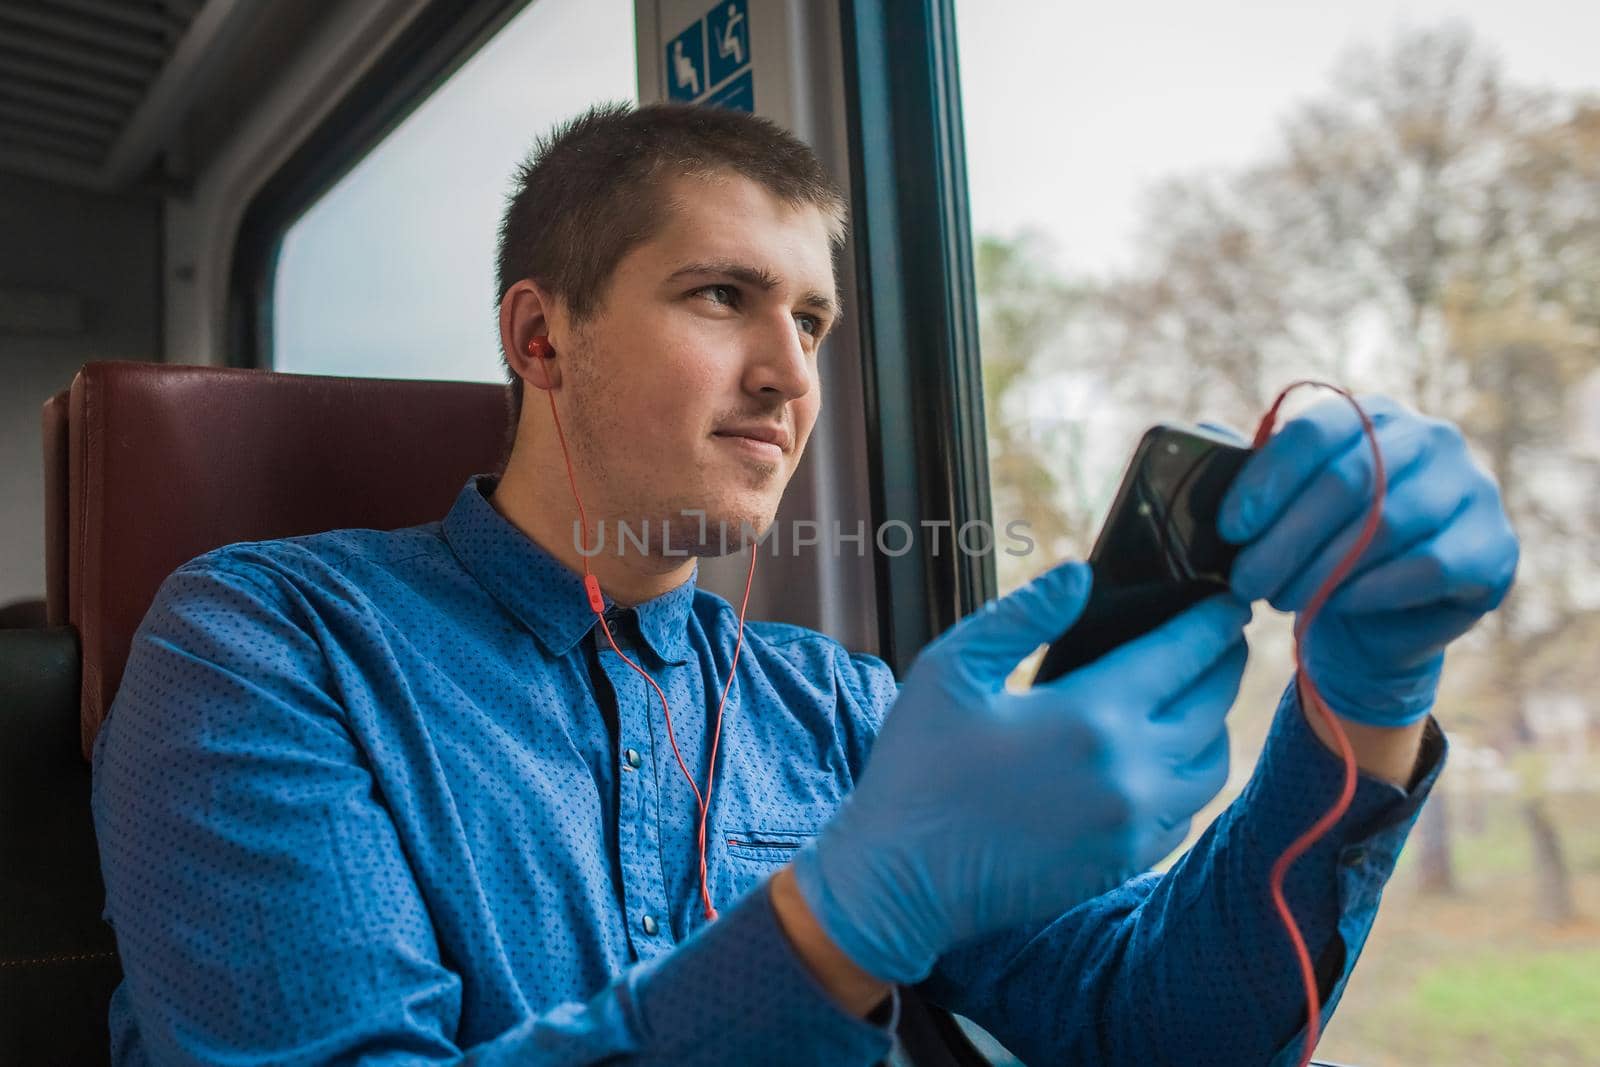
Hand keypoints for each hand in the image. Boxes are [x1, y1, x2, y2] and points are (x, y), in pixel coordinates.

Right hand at [790, 562, 1251, 983]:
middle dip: (1224, 663)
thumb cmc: (916, 768)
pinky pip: (1187, 815)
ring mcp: (1133, 826)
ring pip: (1211, 766)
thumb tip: (1081, 576)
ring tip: (1202, 697)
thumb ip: (1021, 616)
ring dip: (1216, 724)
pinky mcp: (1123, 865)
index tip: (1227, 600)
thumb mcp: (950, 671)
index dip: (1211, 622)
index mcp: (1090, 716)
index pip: (1182, 655)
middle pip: (1211, 706)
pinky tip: (1171, 760)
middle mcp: (1130, 773)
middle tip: (1224, 637)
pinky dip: (1191, 779)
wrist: (900, 882)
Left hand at [1216, 396, 1518, 726]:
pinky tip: (1335, 604)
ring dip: (1321, 569)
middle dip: (1285, 537)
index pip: (1315, 430)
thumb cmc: (1320, 551)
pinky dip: (1370, 588)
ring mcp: (1470, 489)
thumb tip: (1200, 439)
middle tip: (1245, 580)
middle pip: (1348, 479)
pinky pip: (1428, 565)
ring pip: (1386, 523)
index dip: (1266, 480)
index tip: (1229, 529)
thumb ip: (1250, 473)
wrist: (1377, 619)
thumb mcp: (1282, 510)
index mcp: (1372, 416)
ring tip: (1280, 598)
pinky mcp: (1492, 547)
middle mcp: (1430, 439)